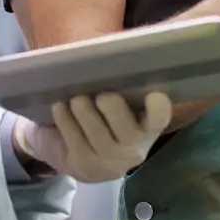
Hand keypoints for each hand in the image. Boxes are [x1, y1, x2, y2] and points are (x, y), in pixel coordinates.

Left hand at [14, 92, 172, 182]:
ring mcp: (110, 162)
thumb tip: (111, 51)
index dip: (159, 109)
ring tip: (76, 99)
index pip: (159, 119)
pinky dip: (67, 124)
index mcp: (146, 124)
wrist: (65, 145)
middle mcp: (134, 147)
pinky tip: (59, 108)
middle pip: (130, 134)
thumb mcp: (109, 98)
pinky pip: (78, 146)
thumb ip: (116, 82)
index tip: (153, 94)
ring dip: (87, 116)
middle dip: (116, 112)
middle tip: (102, 95)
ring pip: (101, 141)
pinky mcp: (85, 168)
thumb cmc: (94, 111)